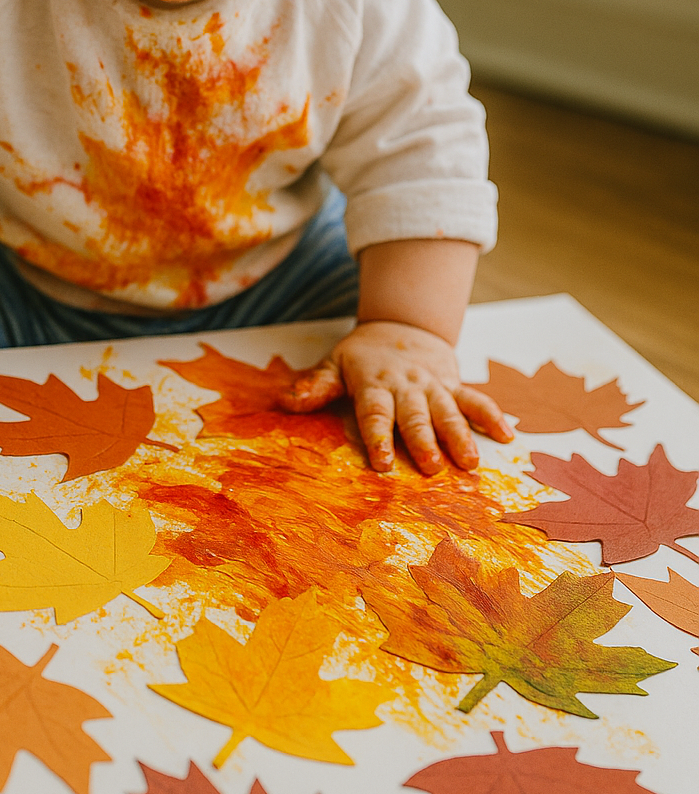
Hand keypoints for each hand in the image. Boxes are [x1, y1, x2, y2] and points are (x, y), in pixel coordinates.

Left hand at [278, 320, 511, 474]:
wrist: (402, 325)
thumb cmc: (363, 355)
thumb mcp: (334, 364)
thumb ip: (315, 385)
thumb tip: (285, 401)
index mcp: (375, 384)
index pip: (376, 413)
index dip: (379, 437)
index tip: (384, 462)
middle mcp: (407, 387)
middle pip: (416, 416)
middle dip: (424, 441)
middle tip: (432, 468)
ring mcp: (434, 386)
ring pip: (449, 411)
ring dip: (460, 436)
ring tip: (469, 462)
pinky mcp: (454, 384)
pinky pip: (475, 399)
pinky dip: (491, 416)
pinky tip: (506, 436)